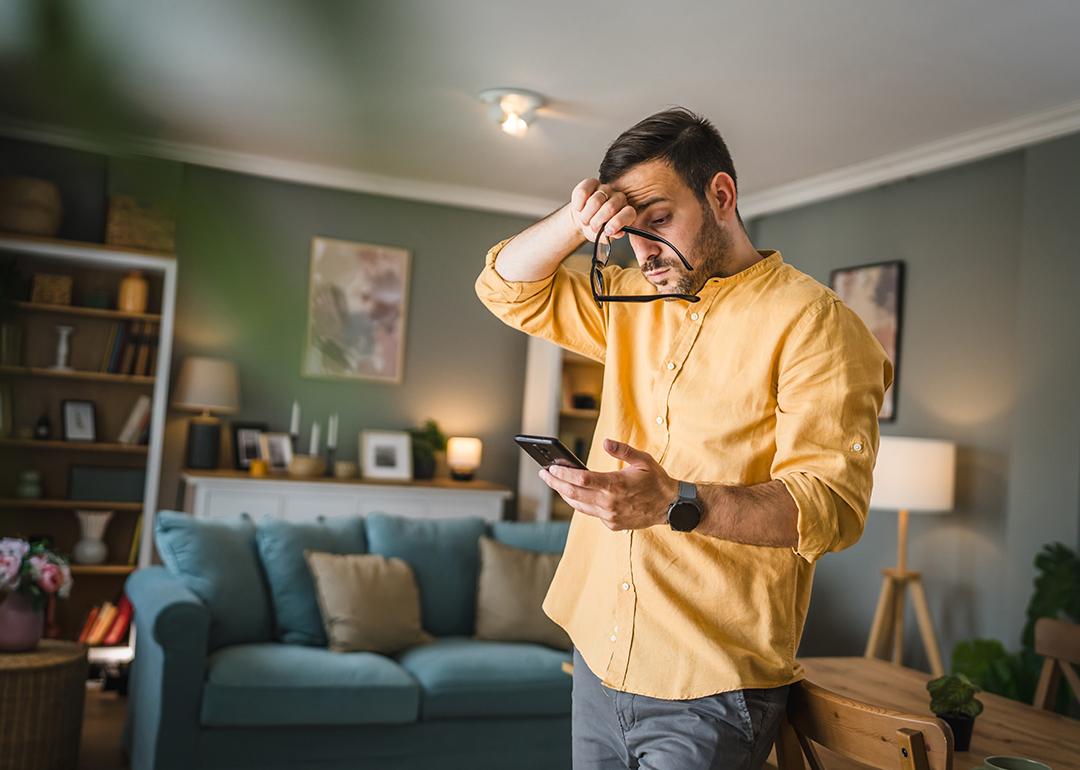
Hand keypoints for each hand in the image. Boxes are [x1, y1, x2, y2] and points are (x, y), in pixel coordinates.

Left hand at [539, 438, 678, 530]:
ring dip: (564, 494)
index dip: (562, 474)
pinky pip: (591, 512)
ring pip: (579, 505)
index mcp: (616, 485)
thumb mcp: (643, 459)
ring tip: (555, 482)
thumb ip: (623, 450)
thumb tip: (605, 442)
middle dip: (555, 483)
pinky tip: (576, 493)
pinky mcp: (612, 524)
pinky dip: (581, 502)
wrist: (671, 507)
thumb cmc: (657, 480)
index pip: (580, 479)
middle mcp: (610, 503)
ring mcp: (610, 516)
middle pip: (573, 493)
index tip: (550, 468)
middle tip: (543, 474)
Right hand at [568, 178, 636, 243]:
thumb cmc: (597, 229)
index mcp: (627, 212)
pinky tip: (579, 209)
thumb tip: (616, 233)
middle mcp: (619, 198)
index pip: (628, 213)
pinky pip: (583, 191)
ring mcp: (606, 189)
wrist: (584, 221)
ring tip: (585, 220)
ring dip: (586, 215)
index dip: (617, 222)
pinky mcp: (592, 183)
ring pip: (595, 201)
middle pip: (610, 207)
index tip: (607, 231)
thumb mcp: (604, 237)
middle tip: (592, 227)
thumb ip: (610, 236)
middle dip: (597, 221)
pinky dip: (579, 204)